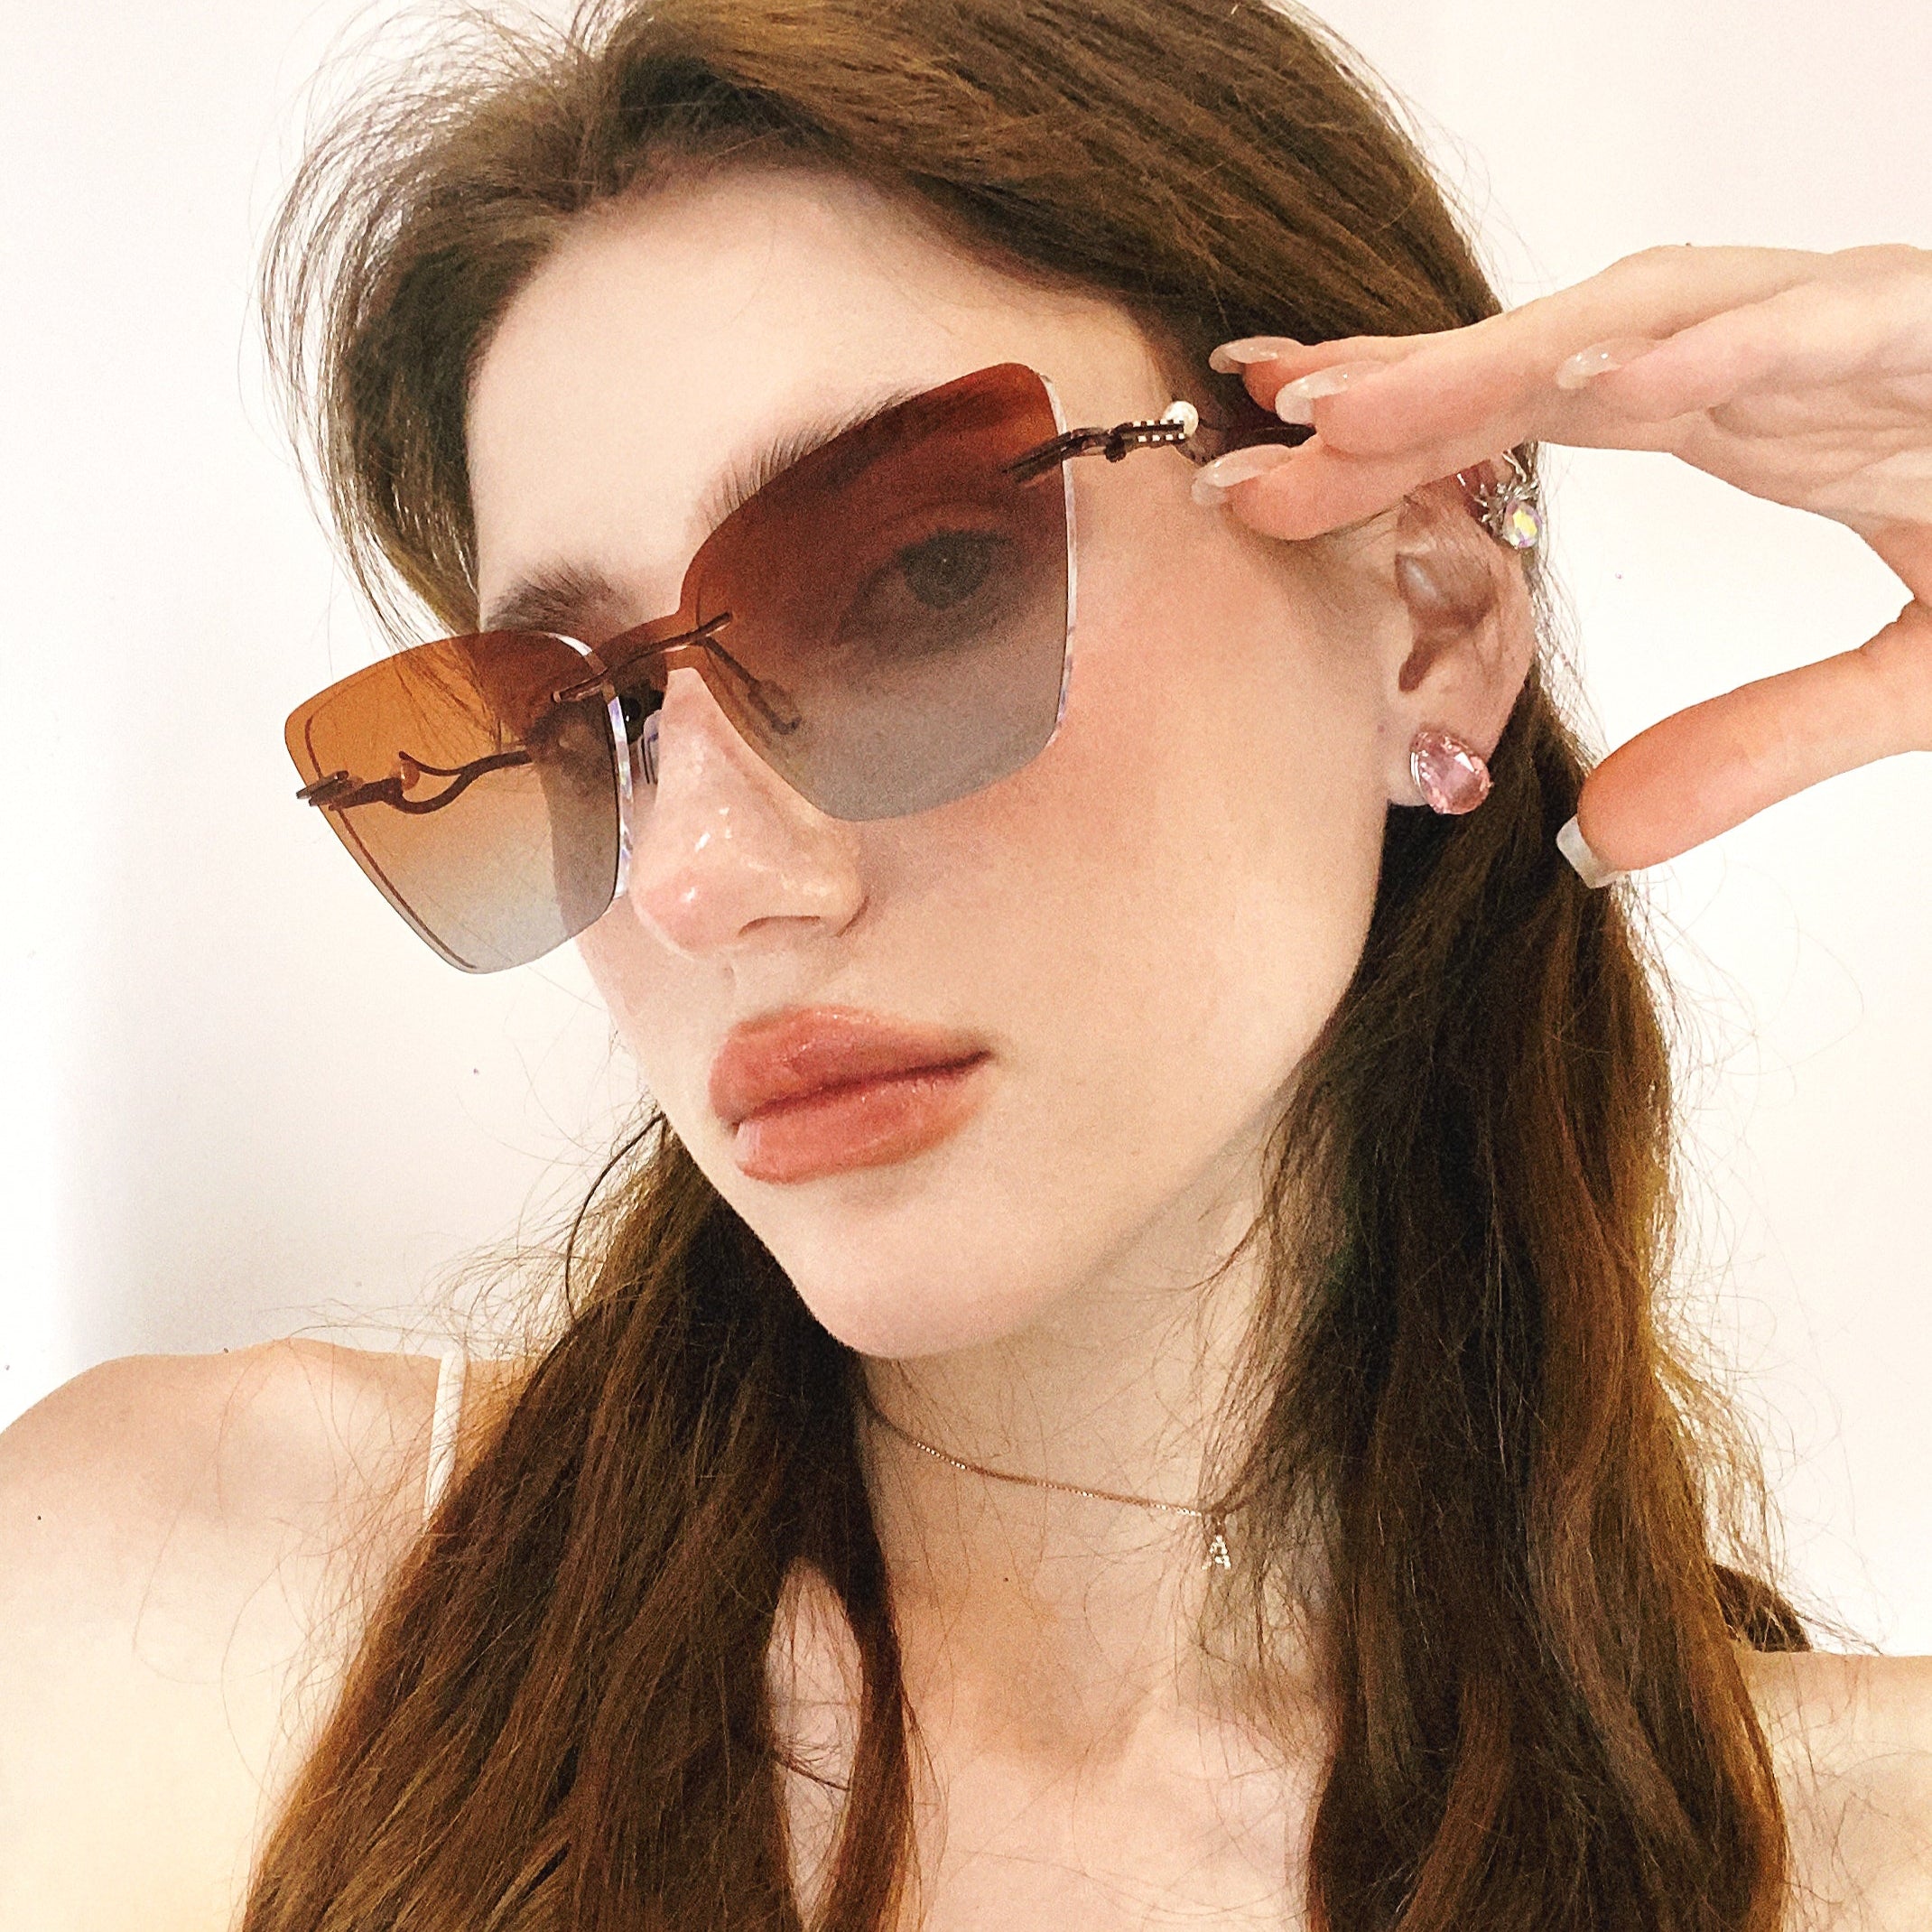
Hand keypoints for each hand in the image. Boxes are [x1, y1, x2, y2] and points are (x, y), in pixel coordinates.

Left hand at [1205, 244, 1931, 878]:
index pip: (1535, 416)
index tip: (1263, 467)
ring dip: (1498, 355)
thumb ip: (1760, 743)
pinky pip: (1827, 323)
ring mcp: (1872, 327)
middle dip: (1396, 389)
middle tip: (1247, 423)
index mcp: (1752, 416)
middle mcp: (1786, 355)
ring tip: (1353, 399)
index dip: (1398, 436)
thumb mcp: (1919, 683)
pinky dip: (1720, 345)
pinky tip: (1604, 379)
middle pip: (1550, 358)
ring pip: (1652, 315)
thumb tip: (1592, 840)